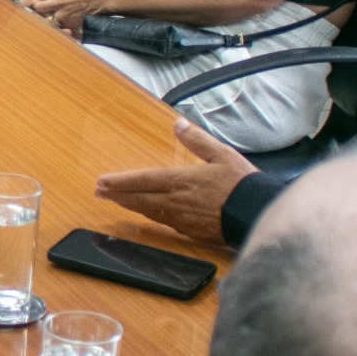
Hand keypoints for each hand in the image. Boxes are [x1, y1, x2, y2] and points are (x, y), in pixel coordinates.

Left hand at [94, 118, 256, 247]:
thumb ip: (197, 140)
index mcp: (181, 180)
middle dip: (117, 194)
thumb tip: (178, 124)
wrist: (257, 213)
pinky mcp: (190, 231)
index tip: (102, 181)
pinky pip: (164, 222)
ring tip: (115, 200)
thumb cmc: (242, 184)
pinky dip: (150, 215)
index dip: (120, 181)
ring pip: (149, 211)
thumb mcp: (222, 154)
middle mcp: (176, 201)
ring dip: (130, 205)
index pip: (143, 180)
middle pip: (139, 198)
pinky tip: (146, 213)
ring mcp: (182, 218)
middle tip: (99, 192)